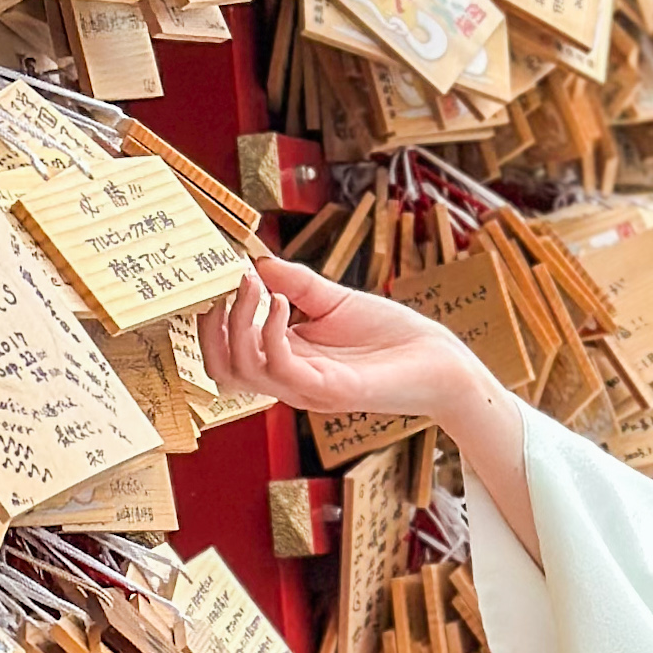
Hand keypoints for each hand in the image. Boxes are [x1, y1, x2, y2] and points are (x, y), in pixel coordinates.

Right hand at [197, 256, 472, 425]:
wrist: (439, 359)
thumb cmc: (391, 334)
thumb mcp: (334, 300)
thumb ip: (295, 283)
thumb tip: (256, 261)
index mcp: (287, 360)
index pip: (227, 353)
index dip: (213, 320)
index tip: (219, 277)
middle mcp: (290, 380)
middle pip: (222, 369)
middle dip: (213, 326)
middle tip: (228, 283)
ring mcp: (307, 389)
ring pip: (243, 370)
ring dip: (239, 322)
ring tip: (252, 284)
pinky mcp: (331, 391)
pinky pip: (282, 368)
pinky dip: (271, 332)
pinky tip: (280, 302)